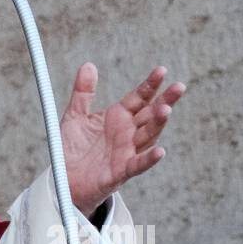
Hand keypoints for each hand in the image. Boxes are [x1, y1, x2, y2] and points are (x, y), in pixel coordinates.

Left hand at [59, 63, 185, 217]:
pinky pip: (138, 165)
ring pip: (147, 136)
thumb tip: (88, 65)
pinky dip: (149, 159)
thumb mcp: (75, 115)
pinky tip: (160, 152)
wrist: (63, 178)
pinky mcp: (121, 172)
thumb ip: (83, 92)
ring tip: (165, 110)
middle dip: (165, 101)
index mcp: (119, 117)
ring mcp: (127, 152)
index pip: (140, 97)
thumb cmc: (73, 147)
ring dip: (157, 124)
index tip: (162, 70)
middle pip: (150, 114)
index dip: (150, 84)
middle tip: (179, 87)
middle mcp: (127, 133)